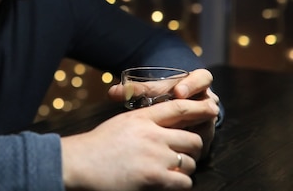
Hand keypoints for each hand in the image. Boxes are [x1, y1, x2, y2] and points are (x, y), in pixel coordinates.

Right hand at [61, 98, 219, 190]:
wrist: (80, 163)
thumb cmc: (97, 145)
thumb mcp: (121, 123)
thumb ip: (143, 122)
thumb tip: (161, 126)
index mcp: (143, 117)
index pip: (178, 109)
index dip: (199, 109)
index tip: (212, 110)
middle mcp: (152, 134)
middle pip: (192, 138)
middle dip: (193, 148)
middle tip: (186, 154)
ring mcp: (155, 155)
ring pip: (189, 161)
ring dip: (184, 168)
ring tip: (172, 171)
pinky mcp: (155, 177)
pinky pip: (184, 181)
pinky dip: (180, 184)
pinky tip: (169, 182)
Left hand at [108, 69, 219, 157]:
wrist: (173, 108)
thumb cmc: (163, 94)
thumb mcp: (153, 89)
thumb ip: (135, 90)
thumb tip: (112, 92)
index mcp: (198, 82)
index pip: (203, 78)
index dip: (193, 84)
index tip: (177, 92)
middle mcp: (207, 101)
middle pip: (208, 105)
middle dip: (194, 111)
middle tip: (178, 117)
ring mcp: (208, 121)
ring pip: (205, 127)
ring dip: (191, 131)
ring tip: (174, 136)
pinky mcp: (204, 139)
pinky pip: (200, 144)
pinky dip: (187, 147)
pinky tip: (173, 151)